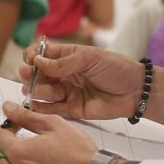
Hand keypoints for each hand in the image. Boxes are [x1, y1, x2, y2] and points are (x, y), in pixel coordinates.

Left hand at [0, 101, 97, 163]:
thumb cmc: (77, 149)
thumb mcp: (53, 124)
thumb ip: (26, 116)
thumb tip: (7, 108)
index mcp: (18, 153)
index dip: (6, 128)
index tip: (18, 125)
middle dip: (6, 147)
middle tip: (23, 139)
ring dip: (19, 162)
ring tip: (40, 154)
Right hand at [20, 42, 144, 120]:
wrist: (136, 91)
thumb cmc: (116, 69)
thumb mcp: (89, 58)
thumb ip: (63, 62)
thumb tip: (37, 62)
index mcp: (67, 56)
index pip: (42, 55)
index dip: (33, 56)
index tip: (31, 59)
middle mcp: (64, 74)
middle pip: (38, 74)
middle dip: (30, 74)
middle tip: (28, 75)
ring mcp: (67, 91)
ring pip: (43, 91)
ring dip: (36, 89)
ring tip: (34, 89)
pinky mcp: (72, 109)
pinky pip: (52, 109)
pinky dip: (41, 107)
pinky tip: (34, 104)